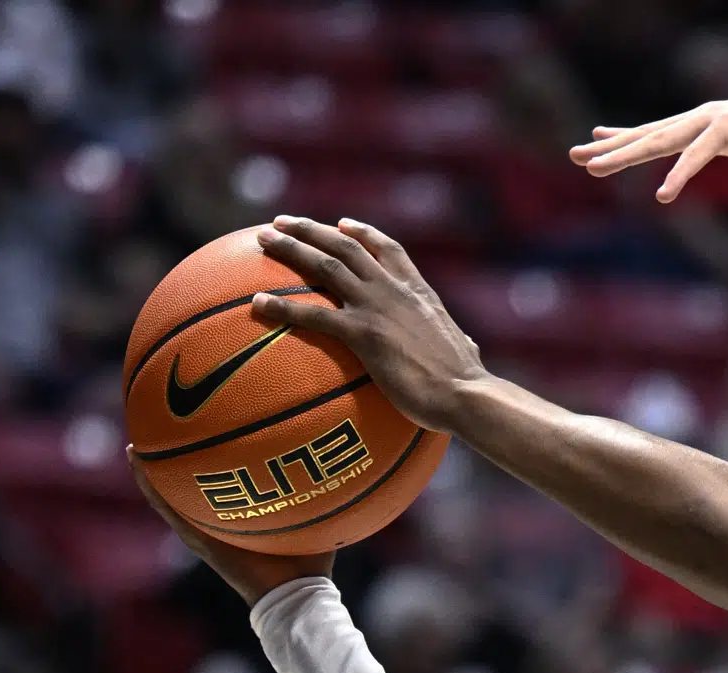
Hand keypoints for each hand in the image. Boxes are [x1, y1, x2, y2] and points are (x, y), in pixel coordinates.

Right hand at [129, 449, 332, 604]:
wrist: (294, 597)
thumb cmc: (310, 563)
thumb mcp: (317, 518)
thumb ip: (323, 492)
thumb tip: (344, 460)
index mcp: (240, 521)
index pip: (220, 491)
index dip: (209, 470)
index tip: (202, 439)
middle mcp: (219, 525)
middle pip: (191, 491)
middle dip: (178, 466)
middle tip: (163, 435)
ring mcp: (205, 533)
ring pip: (172, 498)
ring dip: (153, 473)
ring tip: (138, 446)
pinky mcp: (200, 540)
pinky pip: (171, 510)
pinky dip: (153, 487)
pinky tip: (139, 462)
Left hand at [249, 217, 485, 434]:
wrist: (466, 393)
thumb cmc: (469, 383)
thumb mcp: (467, 351)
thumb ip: (463, 343)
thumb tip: (471, 349)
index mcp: (419, 292)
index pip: (388, 250)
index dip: (362, 233)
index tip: (341, 224)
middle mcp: (394, 290)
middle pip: (345, 246)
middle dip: (311, 229)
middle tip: (281, 223)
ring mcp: (377, 308)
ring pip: (325, 265)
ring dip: (290, 247)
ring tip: (262, 239)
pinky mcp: (362, 334)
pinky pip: (312, 314)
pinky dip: (281, 306)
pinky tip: (256, 304)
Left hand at [571, 90, 727, 202]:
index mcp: (710, 130)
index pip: (660, 134)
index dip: (627, 139)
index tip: (597, 141)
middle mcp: (705, 120)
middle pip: (650, 136)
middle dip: (612, 147)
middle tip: (574, 155)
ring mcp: (715, 121)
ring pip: (661, 141)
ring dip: (626, 155)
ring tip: (593, 167)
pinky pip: (697, 156)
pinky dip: (679, 174)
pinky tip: (662, 195)